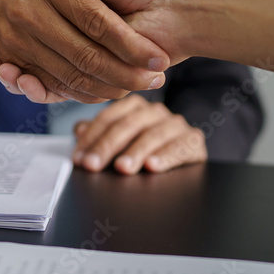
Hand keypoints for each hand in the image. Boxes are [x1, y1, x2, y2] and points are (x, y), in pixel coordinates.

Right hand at [0, 0, 190, 99]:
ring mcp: (80, 50)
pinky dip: (39, 88)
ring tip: (1, 69)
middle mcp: (69, 25)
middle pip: (30, 48)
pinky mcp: (93, 73)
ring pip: (38, 70)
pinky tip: (20, 79)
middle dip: (7, 57)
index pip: (25, 15)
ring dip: (17, 75)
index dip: (5, 22)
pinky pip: (59, 87)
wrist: (175, 3)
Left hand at [71, 95, 206, 173]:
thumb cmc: (143, 150)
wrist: (182, 158)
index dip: (91, 138)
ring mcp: (176, 124)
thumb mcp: (118, 143)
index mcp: (133, 106)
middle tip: (93, 165)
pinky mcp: (194, 140)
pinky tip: (153, 166)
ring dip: (135, 152)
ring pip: (153, 135)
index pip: (108, 118)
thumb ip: (98, 135)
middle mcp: (155, 111)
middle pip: (128, 125)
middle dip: (107, 147)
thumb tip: (79, 130)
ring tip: (122, 167)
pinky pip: (181, 146)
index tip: (80, 158)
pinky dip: (166, 157)